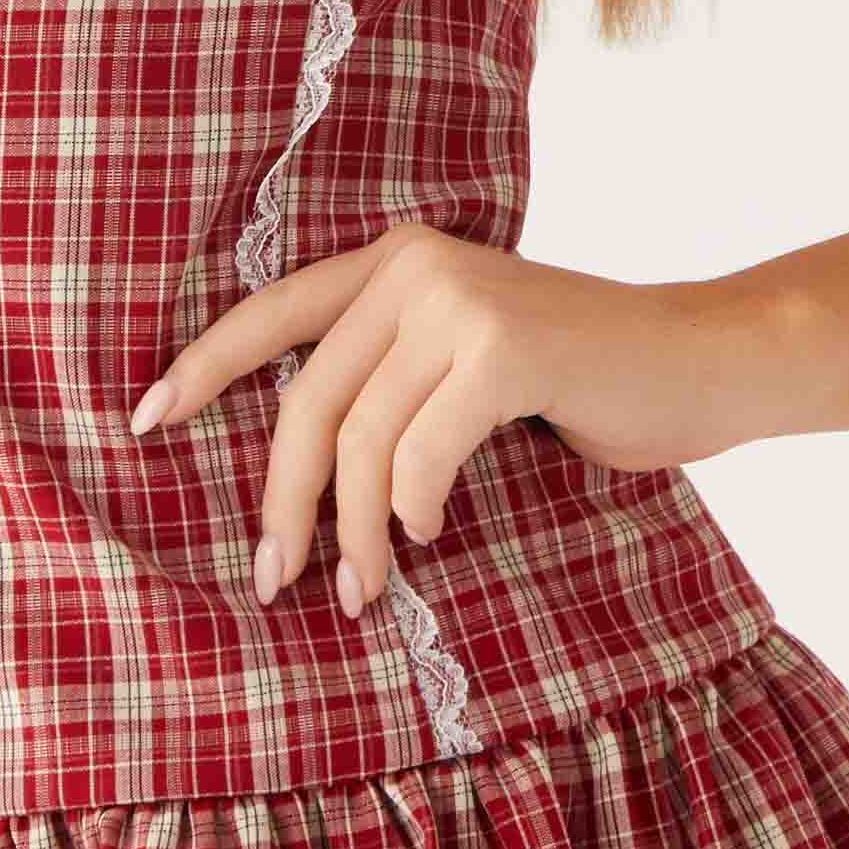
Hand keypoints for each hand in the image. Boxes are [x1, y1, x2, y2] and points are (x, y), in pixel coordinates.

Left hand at [130, 222, 770, 620]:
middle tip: (274, 580)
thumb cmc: (587, 382)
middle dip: (282, 499)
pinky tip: (429, 532)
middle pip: (307, 398)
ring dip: (351, 530)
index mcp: (398, 260)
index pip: (272, 313)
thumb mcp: (472, 365)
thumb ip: (396, 380)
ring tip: (361, 589)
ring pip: (360, 437)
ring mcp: (462, 298)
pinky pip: (420, 452)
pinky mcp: (506, 346)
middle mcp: (418, 264)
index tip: (143, 422)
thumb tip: (299, 471)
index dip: (201, 367)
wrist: (706, 363)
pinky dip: (415, 505)